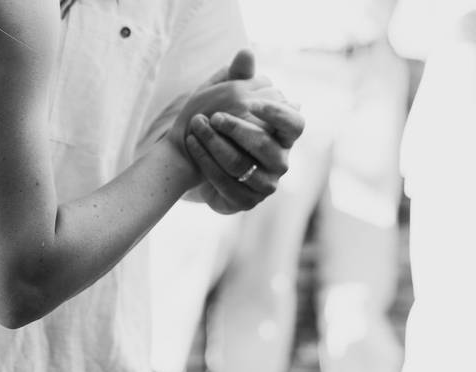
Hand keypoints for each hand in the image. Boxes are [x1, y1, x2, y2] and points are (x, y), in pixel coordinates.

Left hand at [182, 51, 305, 213]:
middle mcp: (281, 162)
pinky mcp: (246, 202)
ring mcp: (265, 185)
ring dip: (214, 145)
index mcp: (285, 136)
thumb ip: (238, 77)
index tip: (252, 102)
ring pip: (240, 165)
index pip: (296, 124)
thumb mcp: (228, 98)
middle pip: (263, 146)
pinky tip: (192, 145)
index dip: (277, 114)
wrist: (205, 163)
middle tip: (212, 116)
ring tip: (195, 127)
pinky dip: (205, 162)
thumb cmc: (223, 126)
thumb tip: (245, 52)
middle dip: (235, 128)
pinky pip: (224, 183)